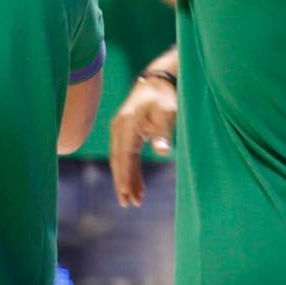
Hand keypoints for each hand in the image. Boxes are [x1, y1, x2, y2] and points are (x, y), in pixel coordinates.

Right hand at [109, 74, 178, 206]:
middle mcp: (120, 127)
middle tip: (128, 203)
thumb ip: (163, 132)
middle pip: (118, 159)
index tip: (125, 193)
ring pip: (121, 159)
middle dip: (122, 182)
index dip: (124, 175)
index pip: (123, 154)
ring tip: (134, 200)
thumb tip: (161, 152)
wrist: (158, 81)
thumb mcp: (167, 112)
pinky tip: (138, 185)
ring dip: (127, 179)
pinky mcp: (128, 133)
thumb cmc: (164, 96)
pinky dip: (130, 170)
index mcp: (127, 123)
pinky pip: (126, 155)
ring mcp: (122, 130)